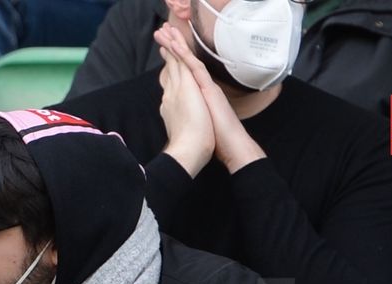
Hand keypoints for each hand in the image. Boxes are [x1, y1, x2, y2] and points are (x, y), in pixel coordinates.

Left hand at [155, 23, 264, 172]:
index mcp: (196, 96)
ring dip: (177, 45)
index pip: (180, 75)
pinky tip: (176, 46)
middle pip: (183, 63)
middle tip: (162, 31)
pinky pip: (195, 68)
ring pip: (189, 61)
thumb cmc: (215, 138)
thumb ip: (188, 114)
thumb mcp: (197, 122)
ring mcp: (205, 87)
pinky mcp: (209, 90)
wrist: (230, 145)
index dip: (171, 61)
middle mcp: (201, 88)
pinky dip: (185, 56)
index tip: (162, 49)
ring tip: (166, 30)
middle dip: (172, 47)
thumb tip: (179, 115)